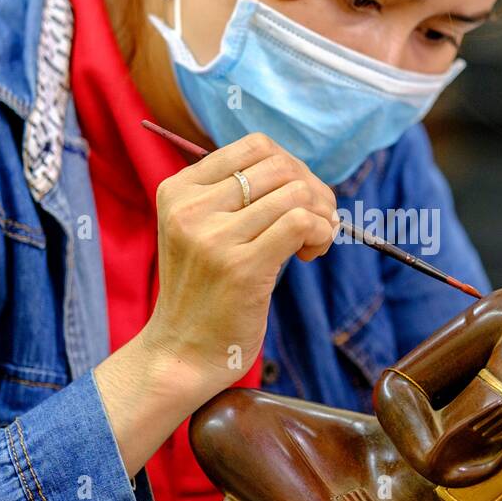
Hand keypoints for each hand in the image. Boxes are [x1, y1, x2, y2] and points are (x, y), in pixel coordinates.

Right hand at [145, 131, 337, 397]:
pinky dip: (321, 233)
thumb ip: (235, 197)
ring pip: (296, 193)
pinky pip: (301, 223)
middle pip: (280, 166)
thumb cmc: (204, 293)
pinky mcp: (241, 267)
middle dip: (313, 190)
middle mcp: (191, 207)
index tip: (298, 200)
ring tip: (313, 244)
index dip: (292, 167)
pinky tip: (311, 255)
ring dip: (322, 216)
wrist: (182, 353)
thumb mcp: (201, 231)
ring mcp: (214, 237)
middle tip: (317, 223)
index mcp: (179, 190)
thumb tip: (300, 174)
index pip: (255, 146)